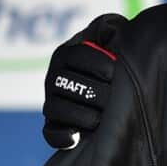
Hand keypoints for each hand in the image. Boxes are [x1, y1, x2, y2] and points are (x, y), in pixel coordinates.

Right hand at [41, 15, 122, 148]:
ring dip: (80, 115)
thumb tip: (110, 28)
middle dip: (93, 92)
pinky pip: (51, 133)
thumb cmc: (115, 57)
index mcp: (66, 54)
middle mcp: (54, 77)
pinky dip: (61, 137)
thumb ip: (111, 27)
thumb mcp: (113, 36)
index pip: (76, 56)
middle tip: (114, 99)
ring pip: (56, 108)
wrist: (116, 88)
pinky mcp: (54, 126)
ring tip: (101, 119)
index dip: (96, 63)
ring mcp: (52, 102)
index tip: (114, 72)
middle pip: (66, 84)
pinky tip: (76, 138)